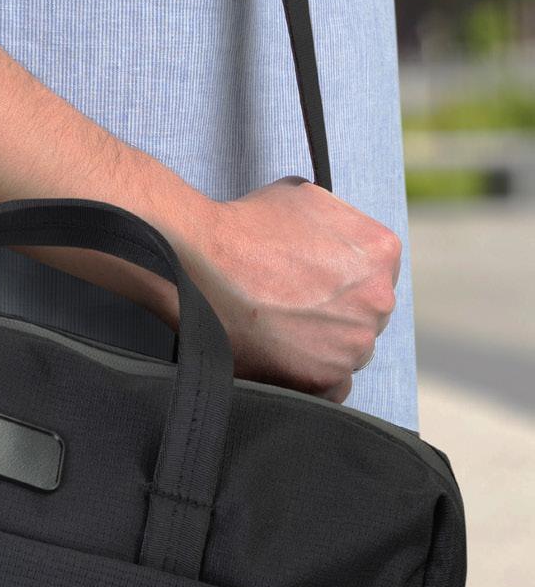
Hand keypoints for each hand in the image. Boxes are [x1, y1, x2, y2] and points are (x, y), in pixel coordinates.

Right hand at [175, 177, 400, 401]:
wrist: (204, 261)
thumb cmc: (247, 226)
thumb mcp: (308, 197)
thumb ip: (340, 223)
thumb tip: (337, 242)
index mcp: (381, 252)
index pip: (375, 277)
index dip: (342, 283)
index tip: (314, 288)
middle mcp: (378, 299)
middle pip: (366, 317)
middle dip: (336, 316)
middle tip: (293, 310)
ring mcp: (355, 343)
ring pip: (349, 352)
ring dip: (324, 348)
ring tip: (282, 333)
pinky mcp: (324, 378)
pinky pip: (333, 389)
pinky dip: (313, 379)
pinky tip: (287, 362)